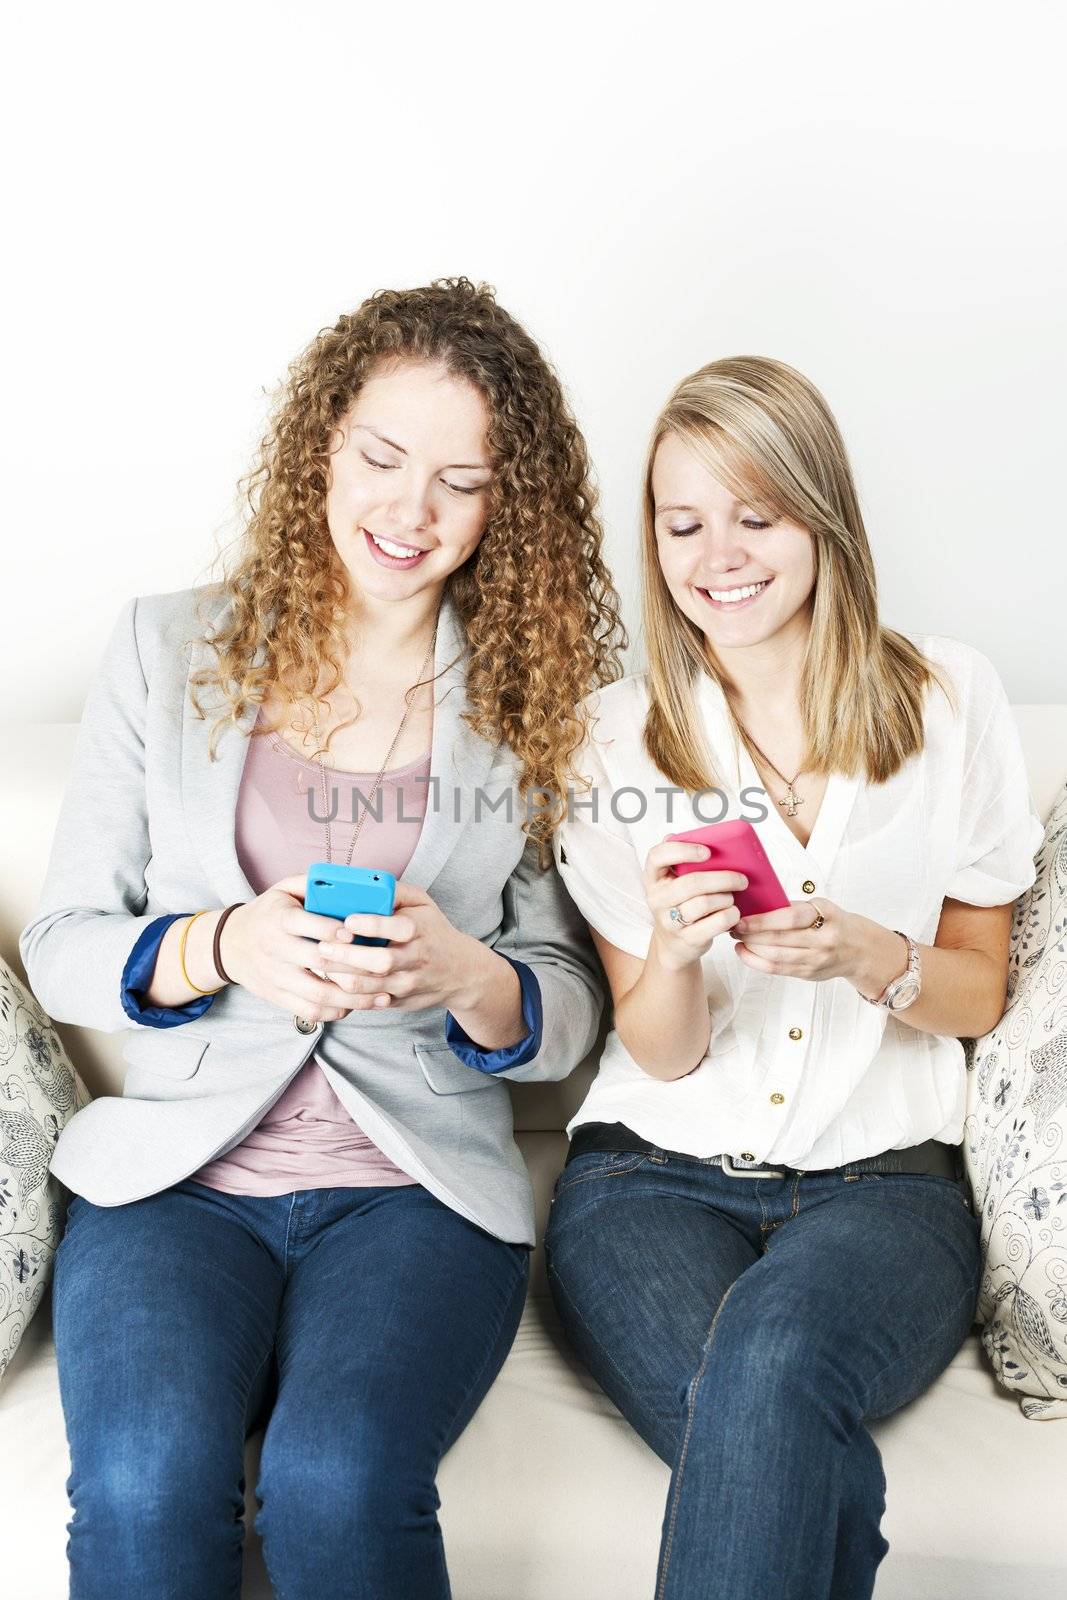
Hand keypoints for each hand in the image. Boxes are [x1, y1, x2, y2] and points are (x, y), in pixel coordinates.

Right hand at [218, 874, 366, 1022]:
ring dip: (354, 997)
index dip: (338, 932)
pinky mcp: (276, 996)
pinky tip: (354, 1006)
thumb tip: (347, 881)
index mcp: (279, 919)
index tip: (360, 935)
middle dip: (357, 967)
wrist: (229, 944)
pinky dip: (335, 1012)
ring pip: (318, 993)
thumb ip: (310, 884)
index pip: (310, 926)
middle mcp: (275, 949)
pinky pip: (309, 1011)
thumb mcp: (282, 889)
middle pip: (321, 963)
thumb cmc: (268, 913)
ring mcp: (275, 976)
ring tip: (380, 996)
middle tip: (385, 968)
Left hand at [311, 880, 471, 1011]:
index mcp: (421, 930)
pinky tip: (333, 980)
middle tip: (323, 946)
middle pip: (381, 961)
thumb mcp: (423, 904)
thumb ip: (395, 892)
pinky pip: (369, 1001)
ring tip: (321, 963)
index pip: (398, 928)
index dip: (372, 925)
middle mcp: (416, 959)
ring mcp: (407, 983)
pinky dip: (348, 993)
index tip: (348, 920)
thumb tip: (365, 883)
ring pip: (371, 985)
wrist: (460, 972)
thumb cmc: (433, 931)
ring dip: (342, 976)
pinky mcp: (399, 1001)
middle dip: (349, 955)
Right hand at [643, 839, 748, 971]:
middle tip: (741, 878)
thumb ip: (684, 860)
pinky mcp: (687, 939)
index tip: (707, 851)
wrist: (675, 942)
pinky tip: (733, 912)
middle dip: (722, 878)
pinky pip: (717, 922)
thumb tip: (701, 837)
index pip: (658, 856)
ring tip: (732, 897)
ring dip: (726, 898)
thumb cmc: (681, 903)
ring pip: (706, 903)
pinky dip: (731, 915)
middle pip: (691, 883)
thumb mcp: (676, 881)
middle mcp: (657, 899)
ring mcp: (670, 921)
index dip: (682, 850)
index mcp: (653, 878)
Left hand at [729, 897, 860, 980]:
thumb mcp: (822, 907)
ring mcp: (817, 960)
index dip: (761, 920)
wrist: (860, 949)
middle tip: (732, 926)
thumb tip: (756, 907)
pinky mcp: (810, 974)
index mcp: (826, 916)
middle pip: (779, 940)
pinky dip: (757, 962)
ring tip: (736, 939)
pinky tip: (745, 953)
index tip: (741, 918)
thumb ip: (794, 908)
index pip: (788, 919)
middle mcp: (823, 940)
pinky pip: (778, 970)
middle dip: (750, 934)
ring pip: (776, 957)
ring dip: (750, 948)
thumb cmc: (835, 922)